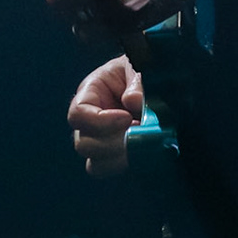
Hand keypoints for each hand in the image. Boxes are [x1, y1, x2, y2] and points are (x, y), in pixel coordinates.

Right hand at [68, 56, 143, 176]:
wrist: (159, 83)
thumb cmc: (142, 71)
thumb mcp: (139, 67)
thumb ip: (138, 82)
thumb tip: (133, 101)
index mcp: (90, 93)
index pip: (78, 114)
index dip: (99, 121)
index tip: (127, 118)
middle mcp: (90, 120)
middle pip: (83, 143)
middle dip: (113, 143)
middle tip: (140, 135)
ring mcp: (101, 141)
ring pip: (96, 163)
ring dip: (121, 158)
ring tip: (145, 146)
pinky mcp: (116, 156)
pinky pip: (112, 170)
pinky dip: (127, 166)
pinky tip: (146, 153)